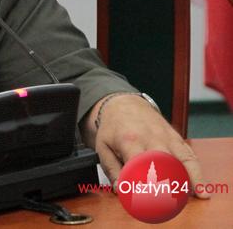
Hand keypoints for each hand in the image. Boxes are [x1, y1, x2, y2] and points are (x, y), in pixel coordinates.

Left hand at [81, 94, 209, 198]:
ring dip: (191, 176)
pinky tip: (199, 185)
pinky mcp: (176, 137)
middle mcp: (151, 137)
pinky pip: (189, 154)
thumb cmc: (113, 127)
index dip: (144, 182)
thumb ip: (111, 169)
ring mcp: (166, 136)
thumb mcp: (103, 146)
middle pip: (166, 161)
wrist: (124, 104)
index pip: (140, 164)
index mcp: (130, 140)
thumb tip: (120, 190)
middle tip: (172, 200)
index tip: (147, 197)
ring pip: (183, 157)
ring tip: (197, 194)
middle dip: (171, 181)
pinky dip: (196, 170)